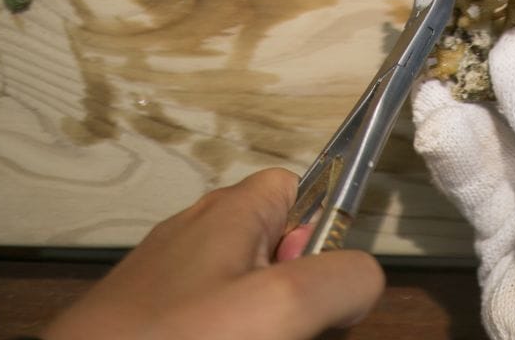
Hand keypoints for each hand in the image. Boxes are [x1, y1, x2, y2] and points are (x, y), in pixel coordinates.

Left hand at [43, 168, 383, 339]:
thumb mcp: (281, 305)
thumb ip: (342, 278)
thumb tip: (363, 278)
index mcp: (230, 212)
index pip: (302, 190)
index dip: (325, 235)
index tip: (319, 288)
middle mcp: (198, 238)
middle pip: (282, 255)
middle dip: (299, 302)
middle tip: (283, 336)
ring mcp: (170, 287)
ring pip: (249, 303)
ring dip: (267, 328)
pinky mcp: (151, 325)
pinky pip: (215, 325)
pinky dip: (229, 337)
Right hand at [413, 31, 514, 339]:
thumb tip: (510, 42)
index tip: (506, 30)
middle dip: (489, 82)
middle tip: (453, 58)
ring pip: (493, 138)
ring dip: (461, 118)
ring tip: (431, 98)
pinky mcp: (500, 222)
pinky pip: (473, 177)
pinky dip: (453, 155)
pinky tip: (433, 131)